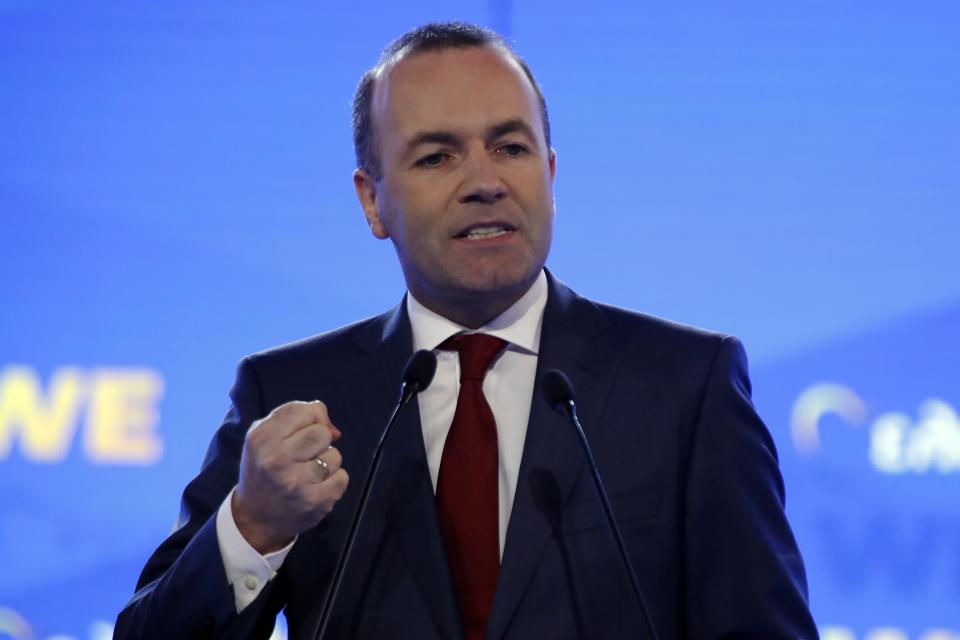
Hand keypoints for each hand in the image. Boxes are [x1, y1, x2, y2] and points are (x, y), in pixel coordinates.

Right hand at [232, 400, 348, 553]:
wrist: (255, 518)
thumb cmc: (263, 470)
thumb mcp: (264, 437)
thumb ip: (293, 418)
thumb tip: (331, 426)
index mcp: (262, 439)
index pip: (303, 410)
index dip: (312, 417)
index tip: (305, 429)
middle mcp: (277, 459)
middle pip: (322, 432)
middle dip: (320, 440)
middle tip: (306, 454)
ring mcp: (297, 481)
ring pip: (335, 455)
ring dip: (327, 462)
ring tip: (308, 472)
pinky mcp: (315, 501)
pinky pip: (342, 477)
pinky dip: (334, 480)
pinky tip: (317, 486)